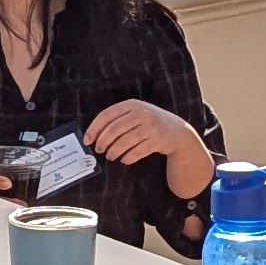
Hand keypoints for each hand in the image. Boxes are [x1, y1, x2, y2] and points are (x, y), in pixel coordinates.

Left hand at [85, 99, 214, 199]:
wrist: (178, 131)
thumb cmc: (150, 123)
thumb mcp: (136, 114)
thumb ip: (118, 120)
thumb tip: (95, 135)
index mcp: (132, 105)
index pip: (106, 115)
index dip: (94, 129)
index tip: (87, 140)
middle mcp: (141, 114)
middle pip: (114, 129)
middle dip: (103, 142)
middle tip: (99, 150)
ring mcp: (150, 127)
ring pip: (125, 142)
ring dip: (114, 151)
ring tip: (110, 156)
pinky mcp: (157, 141)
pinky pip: (137, 152)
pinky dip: (128, 157)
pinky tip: (124, 160)